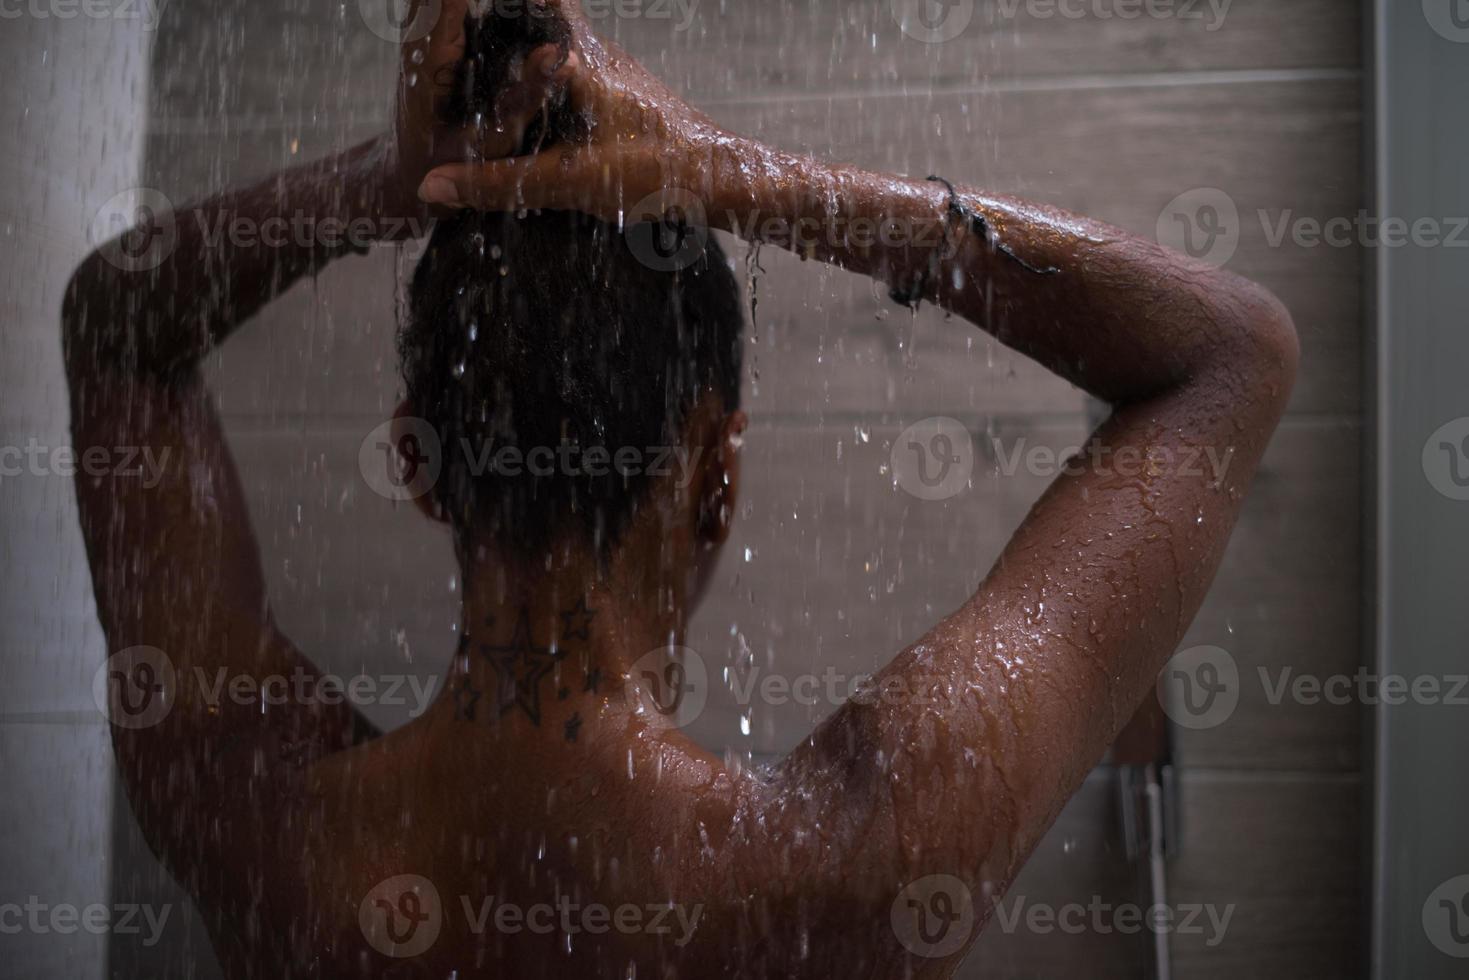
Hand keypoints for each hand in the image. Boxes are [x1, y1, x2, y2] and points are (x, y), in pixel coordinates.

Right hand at [415, 5, 733, 224]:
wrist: (724, 182)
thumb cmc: (657, 174)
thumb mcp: (569, 183)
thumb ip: (498, 184)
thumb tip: (432, 186)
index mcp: (579, 62)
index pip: (526, 9)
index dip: (488, 7)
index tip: (448, 8)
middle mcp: (599, 55)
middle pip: (540, 24)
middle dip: (505, 28)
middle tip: (459, 31)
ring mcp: (617, 71)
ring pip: (562, 48)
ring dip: (528, 55)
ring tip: (485, 69)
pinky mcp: (627, 93)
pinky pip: (580, 71)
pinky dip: (551, 79)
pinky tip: (534, 105)